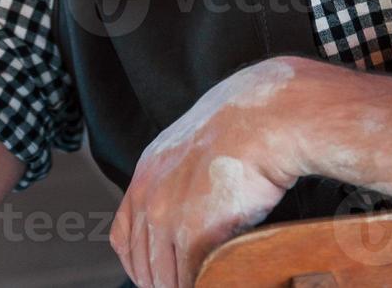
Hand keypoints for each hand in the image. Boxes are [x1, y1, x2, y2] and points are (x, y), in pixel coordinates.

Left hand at [111, 57, 306, 287]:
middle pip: (142, 262)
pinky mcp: (193, 233)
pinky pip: (188, 278)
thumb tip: (193, 202)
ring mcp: (168, 216)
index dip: (138, 263)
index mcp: (147, 174)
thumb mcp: (195, 143)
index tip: (153, 277)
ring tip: (201, 287)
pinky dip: (200, 287)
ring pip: (163, 276)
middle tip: (182, 287)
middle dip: (160, 282)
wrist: (267, 119)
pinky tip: (213, 285)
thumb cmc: (246, 127)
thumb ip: (184, 175)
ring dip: (180, 287)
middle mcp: (150, 196)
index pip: (123, 236)